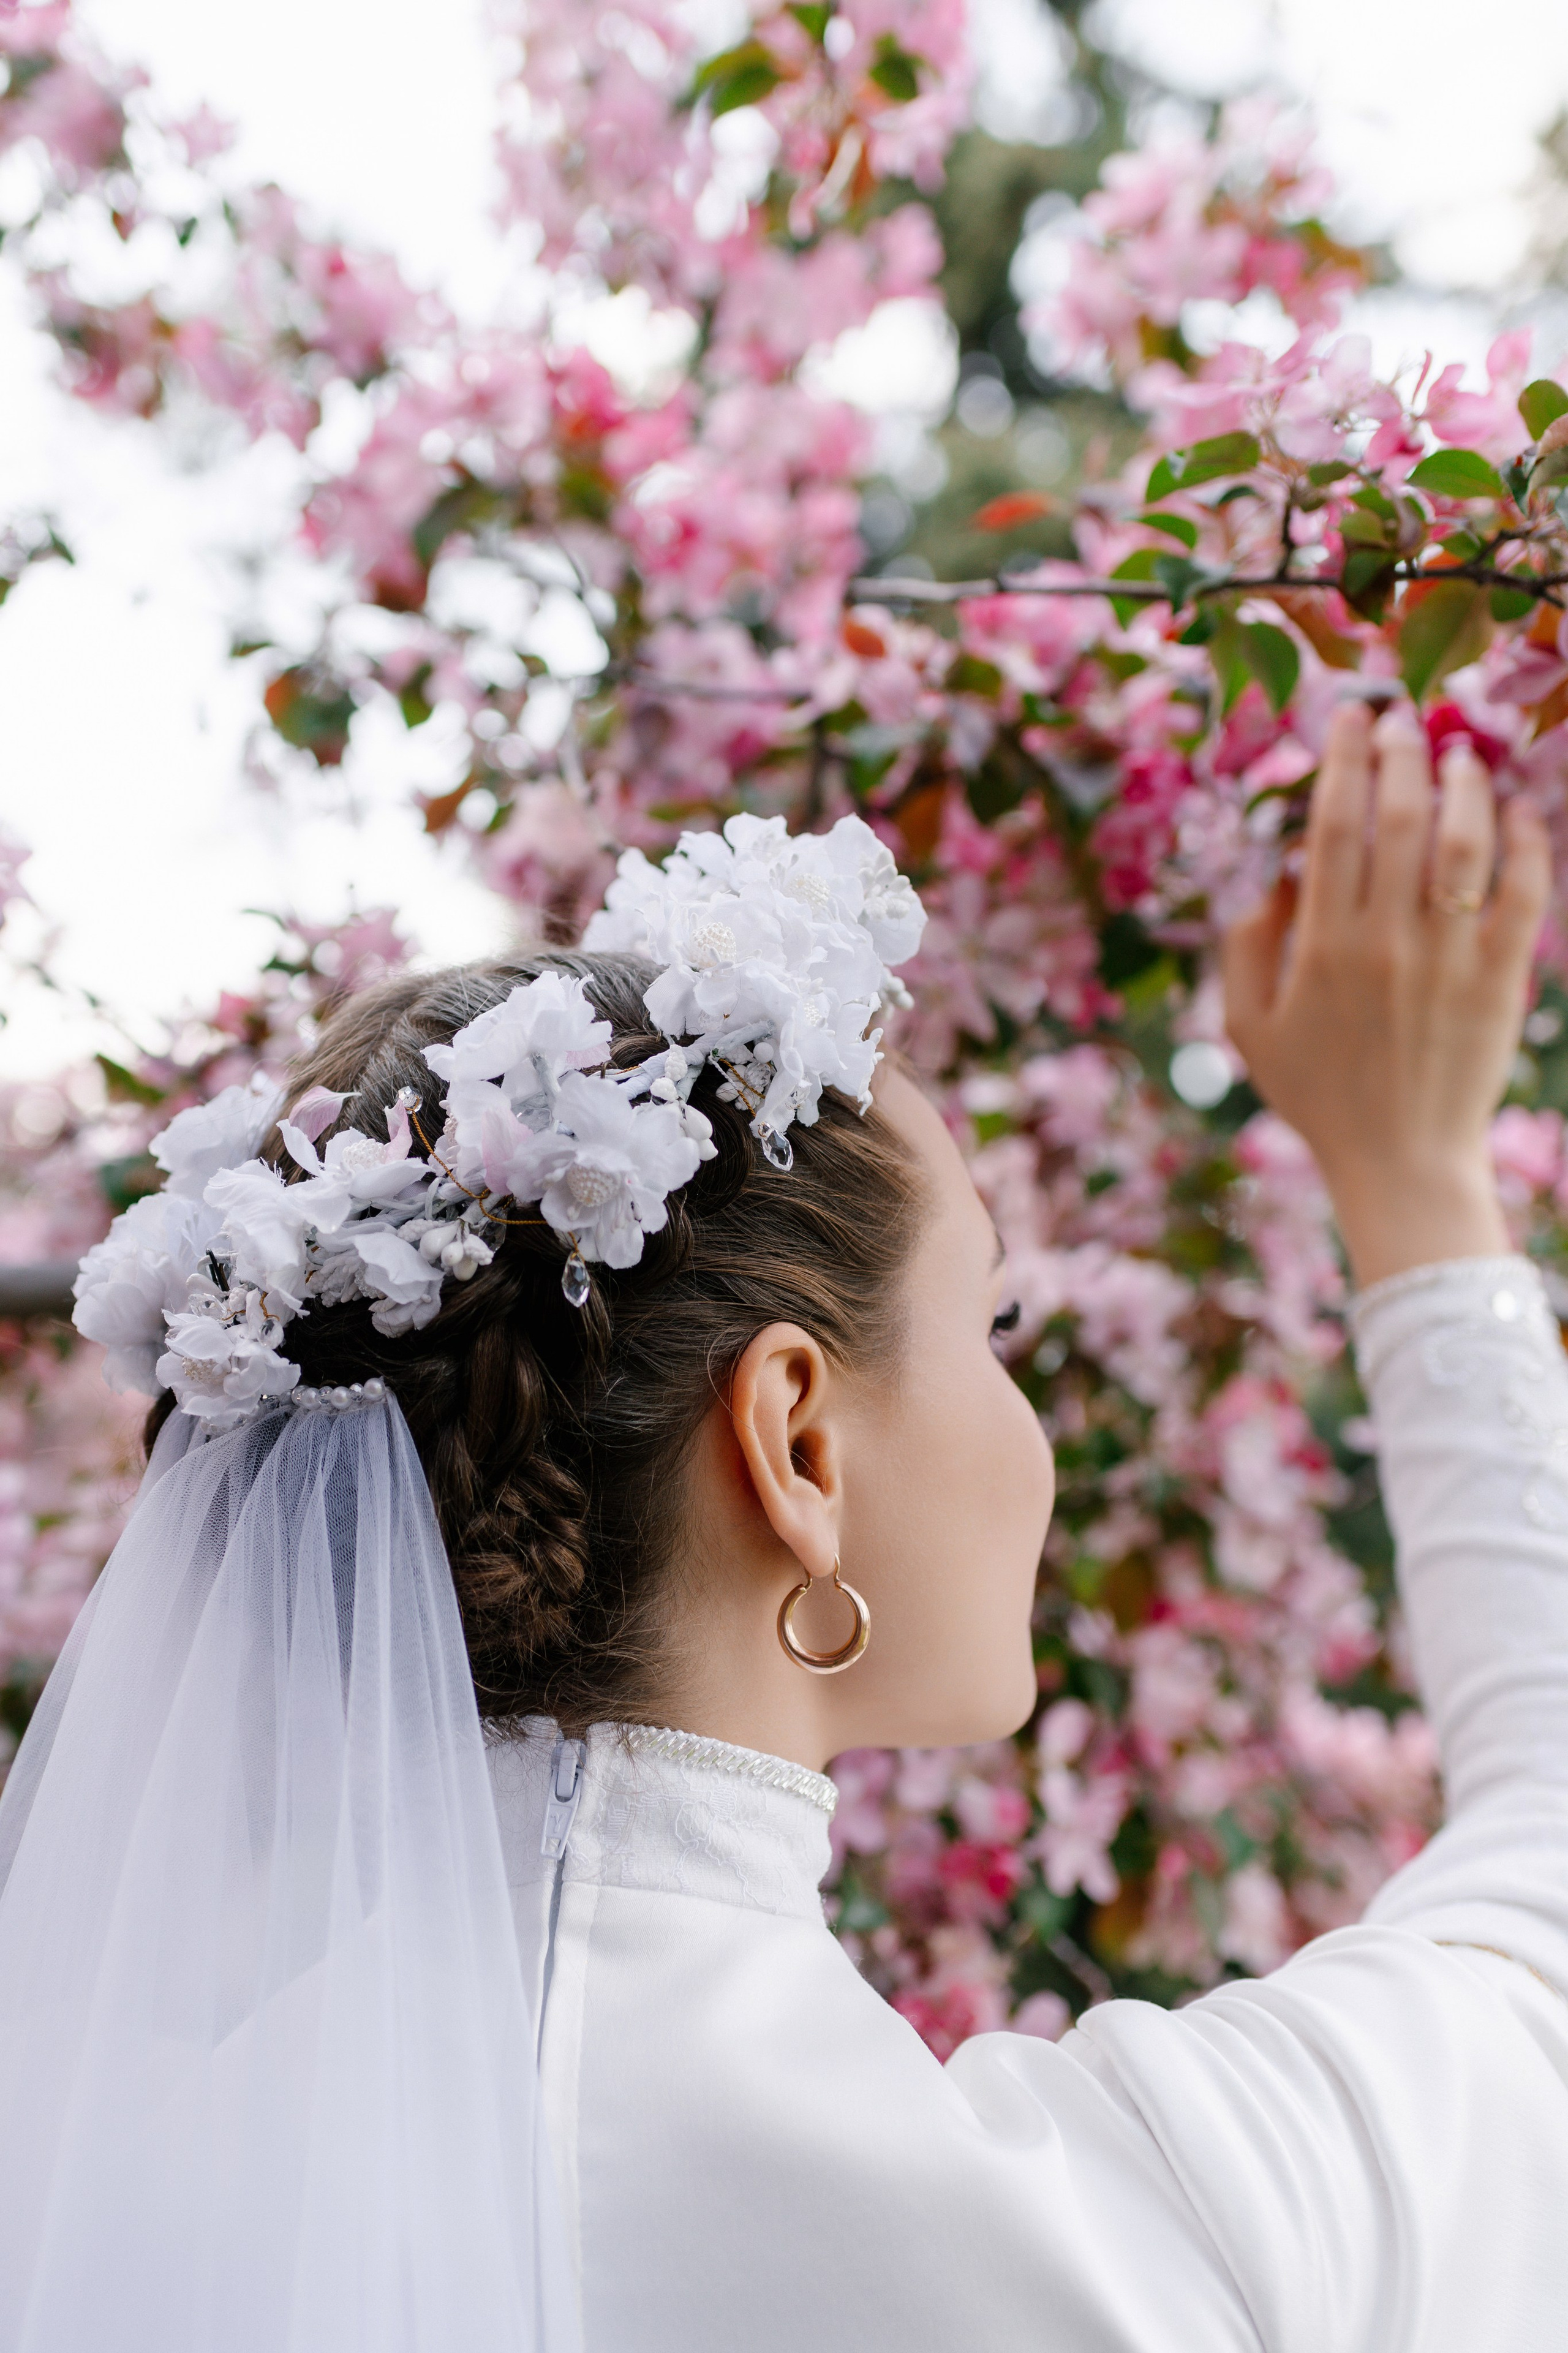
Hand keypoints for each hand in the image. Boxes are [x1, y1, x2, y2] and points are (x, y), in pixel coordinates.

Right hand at [1222, 700, 1551, 1287]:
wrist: (1400, 1163)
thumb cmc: (1318, 1096)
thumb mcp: (1248, 1028)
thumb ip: (1245, 946)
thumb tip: (1279, 875)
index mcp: (1320, 948)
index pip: (1332, 826)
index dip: (1342, 759)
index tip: (1349, 717)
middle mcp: (1386, 943)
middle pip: (1400, 818)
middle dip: (1402, 752)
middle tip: (1402, 719)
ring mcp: (1449, 960)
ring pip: (1464, 844)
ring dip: (1465, 785)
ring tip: (1460, 754)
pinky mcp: (1500, 981)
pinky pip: (1522, 894)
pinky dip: (1526, 843)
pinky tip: (1519, 811)